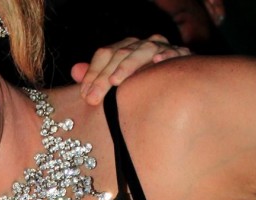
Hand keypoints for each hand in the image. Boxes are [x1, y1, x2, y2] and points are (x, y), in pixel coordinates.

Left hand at [72, 35, 190, 105]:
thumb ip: (96, 76)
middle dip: (103, 77)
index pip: (104, 54)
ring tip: (116, 81)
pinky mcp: (181, 53)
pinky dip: (165, 55)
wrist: (179, 85)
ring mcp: (161, 46)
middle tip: (93, 98)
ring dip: (128, 65)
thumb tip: (74, 71)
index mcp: (124, 49)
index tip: (84, 95)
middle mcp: (140, 44)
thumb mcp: (116, 83)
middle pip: (119, 54)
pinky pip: (174, 52)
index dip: (92, 73)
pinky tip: (156, 63)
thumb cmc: (143, 86)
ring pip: (141, 51)